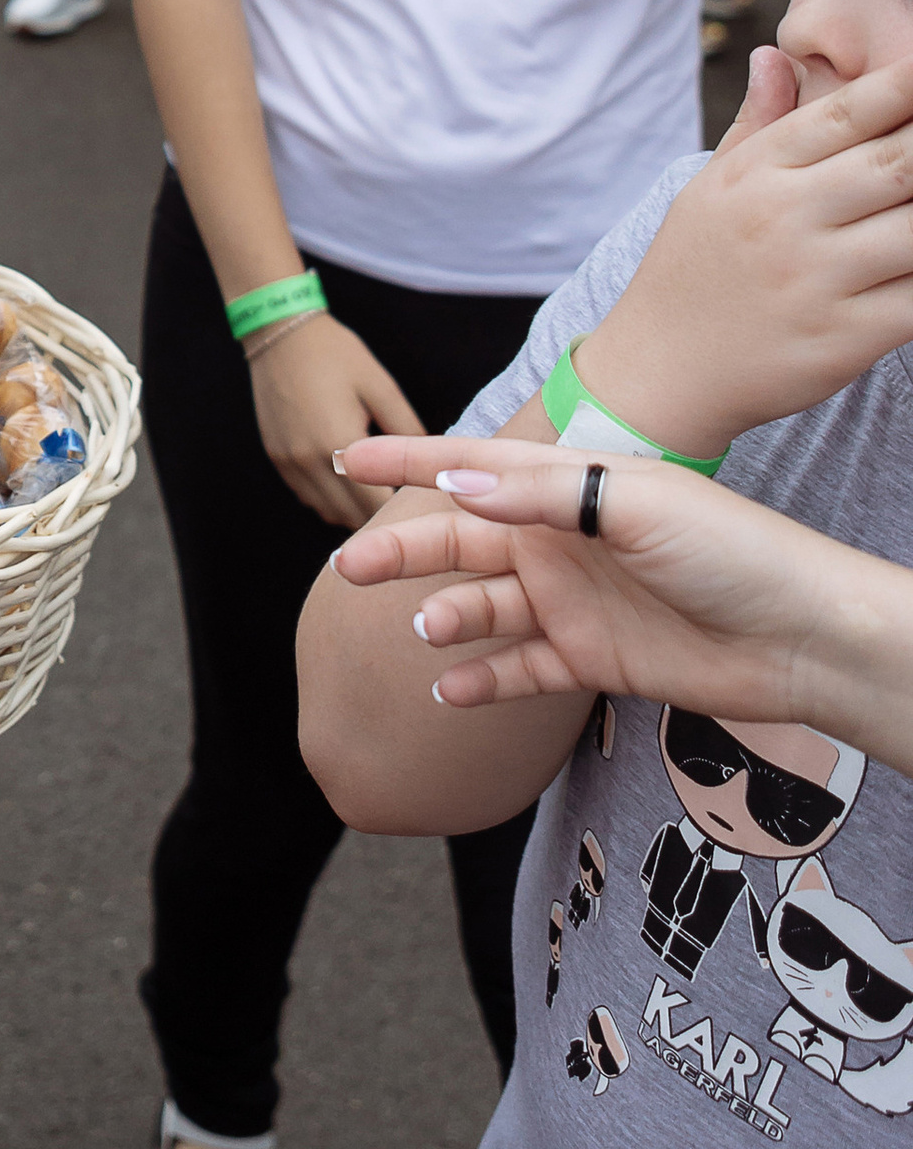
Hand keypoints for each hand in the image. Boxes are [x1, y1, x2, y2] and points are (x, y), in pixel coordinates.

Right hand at [247, 311, 423, 525]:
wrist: (280, 332)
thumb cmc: (336, 354)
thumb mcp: (381, 386)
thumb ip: (407, 428)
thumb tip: (431, 462)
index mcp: (338, 442)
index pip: (374, 504)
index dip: (400, 513)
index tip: (421, 509)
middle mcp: (308, 461)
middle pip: (349, 517)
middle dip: (379, 518)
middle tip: (406, 508)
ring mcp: (288, 463)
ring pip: (327, 513)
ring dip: (353, 512)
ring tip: (379, 496)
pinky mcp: (277, 458)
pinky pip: (308, 497)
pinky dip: (331, 499)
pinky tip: (349, 481)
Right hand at [332, 437, 839, 728]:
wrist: (799, 636)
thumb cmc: (732, 551)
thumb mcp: (638, 504)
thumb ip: (545, 496)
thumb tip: (457, 486)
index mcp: (573, 489)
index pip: (474, 467)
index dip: (411, 462)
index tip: (349, 459)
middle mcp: (563, 542)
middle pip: (462, 541)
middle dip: (404, 549)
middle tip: (351, 565)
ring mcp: (572, 601)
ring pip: (482, 606)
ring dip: (446, 616)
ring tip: (426, 632)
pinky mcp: (589, 659)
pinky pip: (518, 669)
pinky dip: (480, 680)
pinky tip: (448, 689)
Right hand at [571, 41, 912, 456]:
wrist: (659, 370)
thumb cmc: (693, 270)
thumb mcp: (711, 187)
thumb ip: (759, 122)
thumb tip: (776, 54)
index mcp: (757, 171)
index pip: (847, 112)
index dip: (907, 85)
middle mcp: (785, 217)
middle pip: (898, 163)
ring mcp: (815, 279)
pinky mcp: (842, 338)